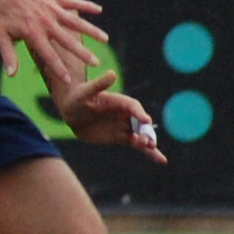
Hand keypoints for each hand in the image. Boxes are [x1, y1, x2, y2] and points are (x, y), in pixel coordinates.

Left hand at [0, 0, 106, 79]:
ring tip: (105, 39)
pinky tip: (99, 10)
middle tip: (96, 63)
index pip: (48, 55)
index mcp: (33, 34)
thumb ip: (8, 55)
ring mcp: (52, 9)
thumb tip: (11, 75)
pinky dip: (86, 5)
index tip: (69, 81)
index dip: (59, 69)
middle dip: (82, 53)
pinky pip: (73, 2)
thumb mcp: (0, 36)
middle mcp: (45, 22)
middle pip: (67, 40)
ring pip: (75, 21)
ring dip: (91, 30)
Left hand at [54, 70, 168, 165]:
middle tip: (148, 140)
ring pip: (141, 135)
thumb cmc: (77, 99)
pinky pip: (137, 145)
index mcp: (119, 101)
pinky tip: (161, 159)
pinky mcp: (121, 137)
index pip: (133, 106)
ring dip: (147, 141)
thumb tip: (111, 73)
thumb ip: (99, 84)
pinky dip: (149, 152)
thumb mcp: (86, 91)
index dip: (139, 112)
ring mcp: (125, 126)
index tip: (145, 120)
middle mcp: (125, 114)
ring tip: (151, 147)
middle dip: (146, 131)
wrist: (71, 113)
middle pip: (140, 123)